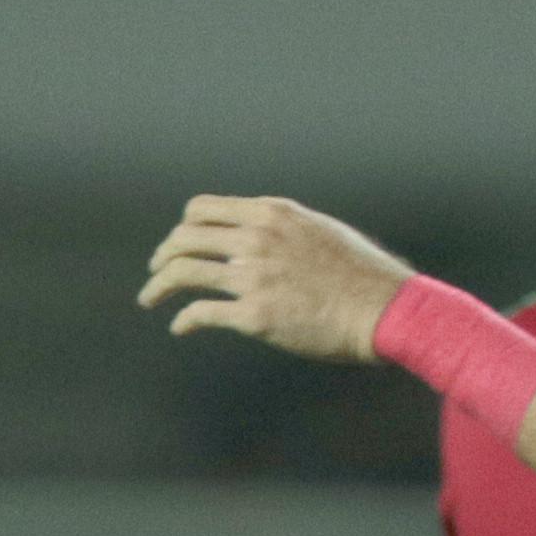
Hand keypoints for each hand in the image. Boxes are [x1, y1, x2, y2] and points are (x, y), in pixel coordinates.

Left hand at [141, 196, 415, 362]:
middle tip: (157, 270)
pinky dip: (184, 319)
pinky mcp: (256, 315)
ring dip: (158, 285)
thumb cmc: (363, 275)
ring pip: (183, 272)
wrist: (385, 310)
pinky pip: (202, 312)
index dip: (184, 227)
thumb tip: (260, 234)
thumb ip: (284, 228)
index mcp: (270, 215)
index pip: (203, 210)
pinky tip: (180, 326)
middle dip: (163, 255)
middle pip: (185, 238)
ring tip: (150, 297)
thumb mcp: (320, 231)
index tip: (181, 243)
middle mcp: (256, 239)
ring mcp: (253, 277)